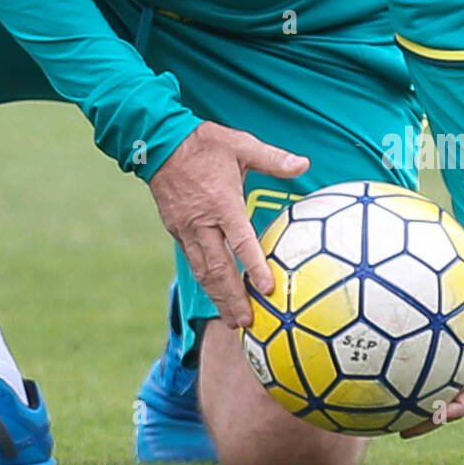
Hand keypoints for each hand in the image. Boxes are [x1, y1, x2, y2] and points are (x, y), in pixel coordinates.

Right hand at [147, 120, 308, 329]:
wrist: (159, 141)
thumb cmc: (204, 142)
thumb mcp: (241, 145)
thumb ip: (273, 159)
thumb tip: (304, 164)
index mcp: (223, 203)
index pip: (241, 242)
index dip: (254, 267)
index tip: (268, 289)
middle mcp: (203, 222)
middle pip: (219, 268)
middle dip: (233, 298)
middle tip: (248, 323)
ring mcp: (186, 229)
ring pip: (203, 270)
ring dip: (218, 297)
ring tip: (233, 321)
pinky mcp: (176, 229)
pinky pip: (193, 261)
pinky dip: (205, 281)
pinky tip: (215, 293)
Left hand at [400, 267, 463, 437]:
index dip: (459, 408)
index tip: (442, 417)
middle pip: (449, 402)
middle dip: (429, 420)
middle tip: (404, 431)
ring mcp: (456, 363)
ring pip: (432, 388)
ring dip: (411, 404)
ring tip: (384, 417)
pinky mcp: (442, 352)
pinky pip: (421, 365)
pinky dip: (402, 372)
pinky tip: (377, 373)